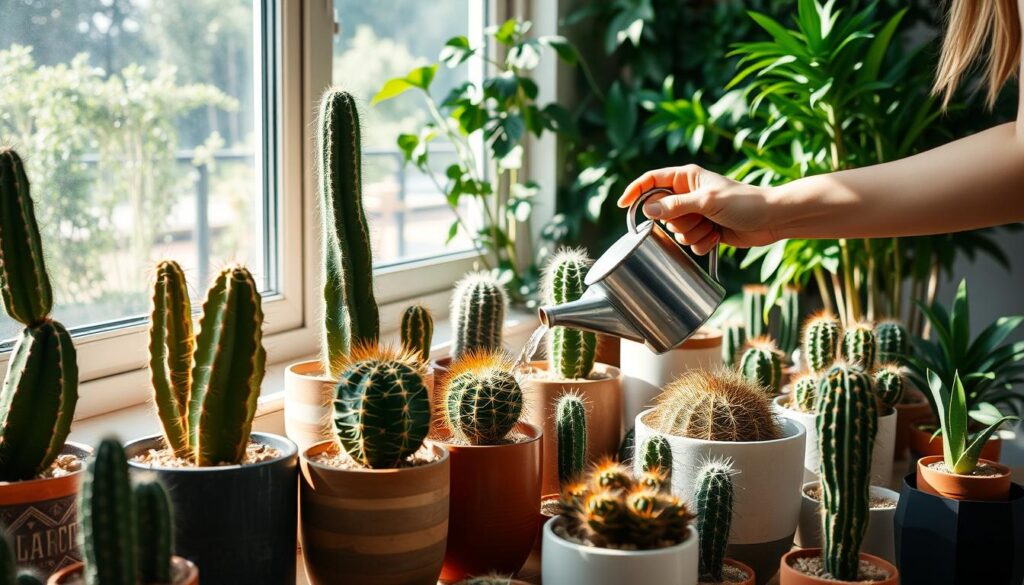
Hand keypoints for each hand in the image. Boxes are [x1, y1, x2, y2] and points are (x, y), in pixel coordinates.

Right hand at [618, 164, 780, 253]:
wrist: (771, 219)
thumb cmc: (743, 203)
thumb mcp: (706, 201)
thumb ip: (675, 206)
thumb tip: (647, 209)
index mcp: (686, 177)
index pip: (652, 180)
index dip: (635, 191)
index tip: (623, 205)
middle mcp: (688, 194)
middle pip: (662, 212)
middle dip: (678, 222)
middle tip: (698, 218)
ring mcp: (696, 214)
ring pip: (675, 231)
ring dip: (693, 234)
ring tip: (712, 227)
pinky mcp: (704, 230)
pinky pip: (689, 243)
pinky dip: (702, 243)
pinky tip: (718, 237)